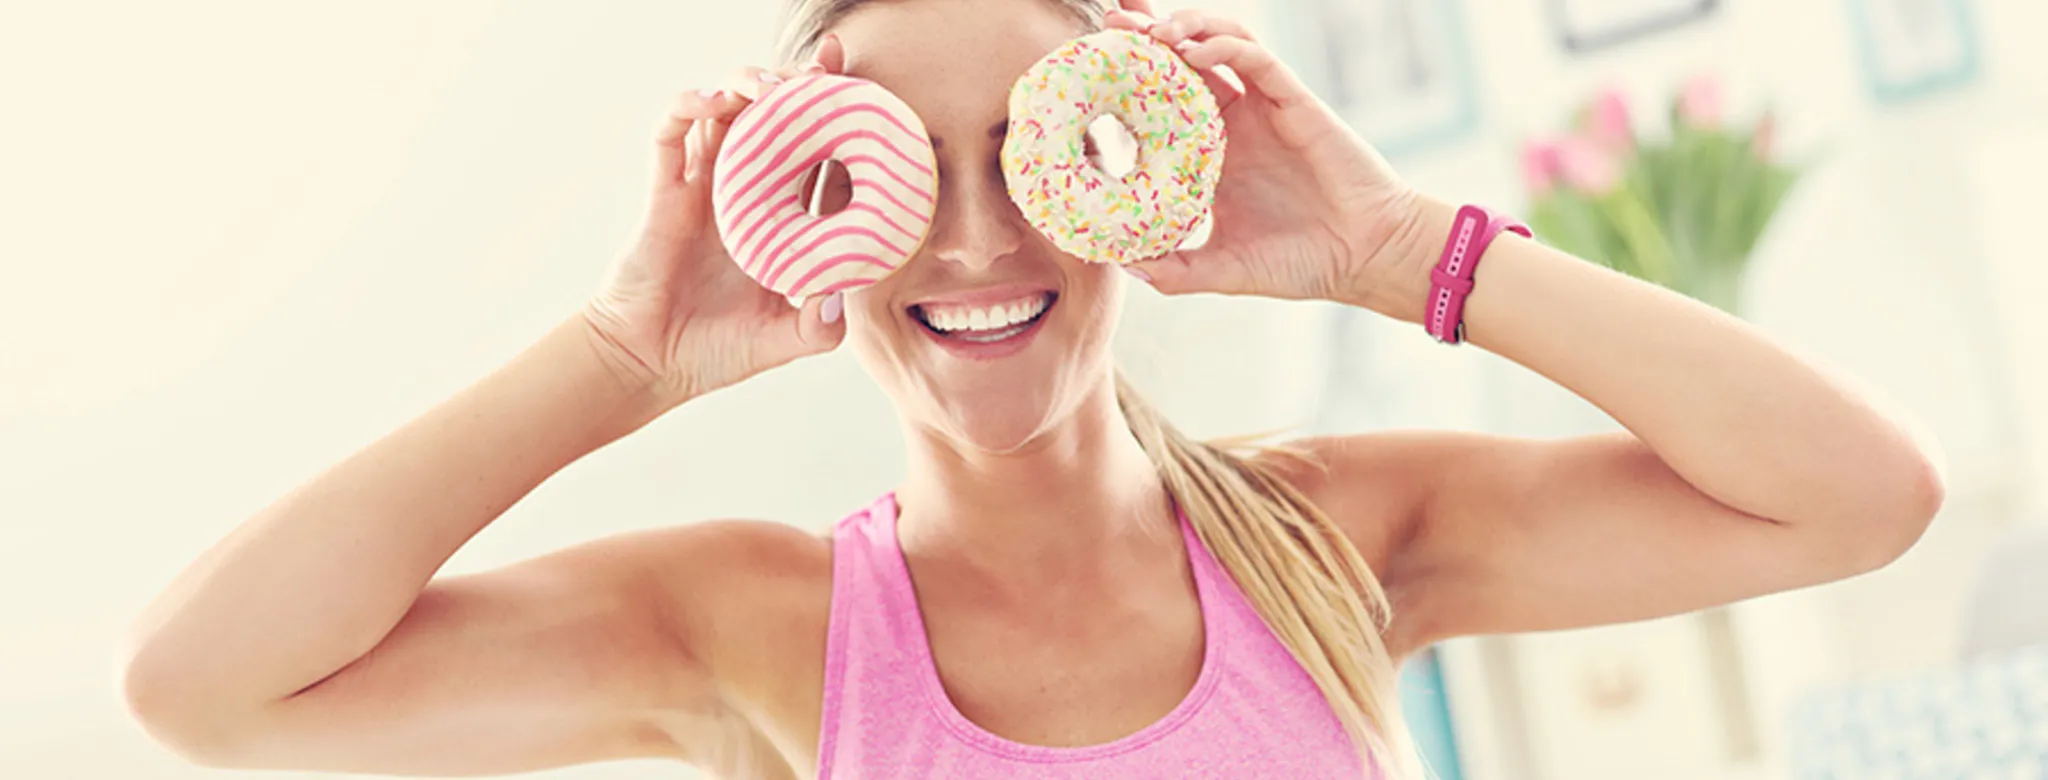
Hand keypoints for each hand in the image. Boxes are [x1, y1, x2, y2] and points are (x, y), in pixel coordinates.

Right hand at [581, 38, 850, 403]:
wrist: (653, 365)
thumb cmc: (716, 350)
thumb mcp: (784, 340)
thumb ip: (819, 327)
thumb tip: (843, 297)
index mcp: (774, 213)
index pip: (806, 144)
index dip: (827, 107)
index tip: (853, 79)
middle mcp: (740, 188)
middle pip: (766, 111)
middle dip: (793, 81)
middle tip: (820, 72)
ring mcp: (700, 184)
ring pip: (722, 107)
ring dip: (746, 84)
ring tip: (772, 88)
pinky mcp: (664, 190)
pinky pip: (670, 131)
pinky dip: (688, 105)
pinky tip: (712, 102)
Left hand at [1104, 4, 1423, 307]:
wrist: (1365, 259)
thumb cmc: (1302, 262)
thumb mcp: (1224, 269)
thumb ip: (1177, 269)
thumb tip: (1125, 266)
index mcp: (1214, 152)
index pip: (1165, 101)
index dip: (1132, 78)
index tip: (1093, 68)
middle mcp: (1236, 122)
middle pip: (1185, 60)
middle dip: (1148, 35)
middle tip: (1111, 24)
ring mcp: (1264, 108)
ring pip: (1220, 44)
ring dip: (1186, 29)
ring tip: (1150, 32)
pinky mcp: (1295, 102)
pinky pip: (1257, 59)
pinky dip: (1225, 46)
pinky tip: (1195, 50)